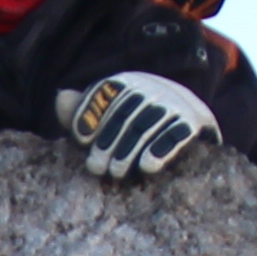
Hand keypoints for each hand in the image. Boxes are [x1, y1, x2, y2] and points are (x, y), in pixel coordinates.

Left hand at [58, 71, 217, 183]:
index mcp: (129, 81)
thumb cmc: (142, 125)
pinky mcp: (195, 119)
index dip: (91, 114)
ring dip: (129, 150)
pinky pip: (176, 133)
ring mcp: (175, 101)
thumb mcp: (112, 116)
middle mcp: (152, 86)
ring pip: (146, 125)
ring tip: (116, 174)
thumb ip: (86, 111)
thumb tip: (61, 97)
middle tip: (96, 168)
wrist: (195, 126)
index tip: (81, 140)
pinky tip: (147, 168)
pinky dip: (161, 150)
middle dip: (108, 141)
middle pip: (125, 113)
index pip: (106, 93)